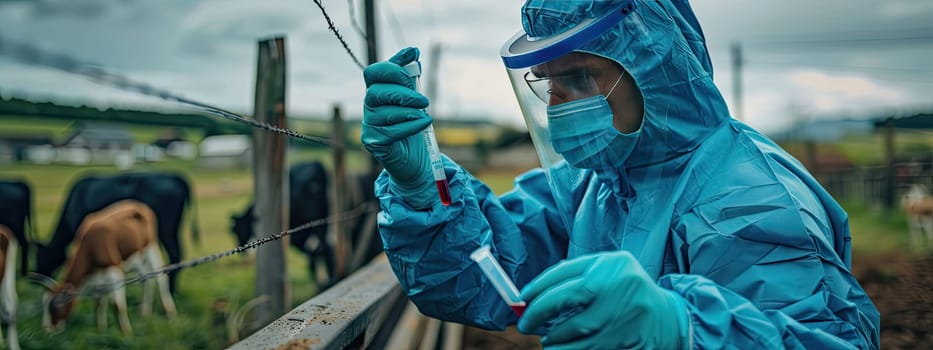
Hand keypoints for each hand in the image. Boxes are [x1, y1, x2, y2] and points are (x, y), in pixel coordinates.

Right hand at [361, 47, 435, 207]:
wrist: (416, 160)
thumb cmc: (413, 127)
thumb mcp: (413, 99)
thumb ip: (410, 78)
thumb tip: (413, 52)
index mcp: (376, 93)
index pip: (373, 73)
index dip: (392, 66)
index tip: (414, 60)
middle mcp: (368, 108)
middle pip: (376, 92)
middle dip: (402, 92)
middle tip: (423, 99)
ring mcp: (368, 126)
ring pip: (385, 113)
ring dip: (409, 111)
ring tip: (425, 113)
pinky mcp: (374, 143)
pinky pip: (391, 131)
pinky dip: (412, 125)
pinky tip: (424, 123)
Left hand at [518, 251, 688, 348]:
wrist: (668, 317)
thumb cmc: (626, 287)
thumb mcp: (605, 268)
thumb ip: (570, 274)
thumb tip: (530, 293)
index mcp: (612, 267)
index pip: (564, 279)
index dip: (537, 290)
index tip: (521, 300)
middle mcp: (620, 292)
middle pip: (567, 305)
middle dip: (538, 315)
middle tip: (525, 324)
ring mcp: (626, 321)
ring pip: (576, 337)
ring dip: (554, 341)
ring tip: (548, 340)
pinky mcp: (629, 345)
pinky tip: (566, 347)